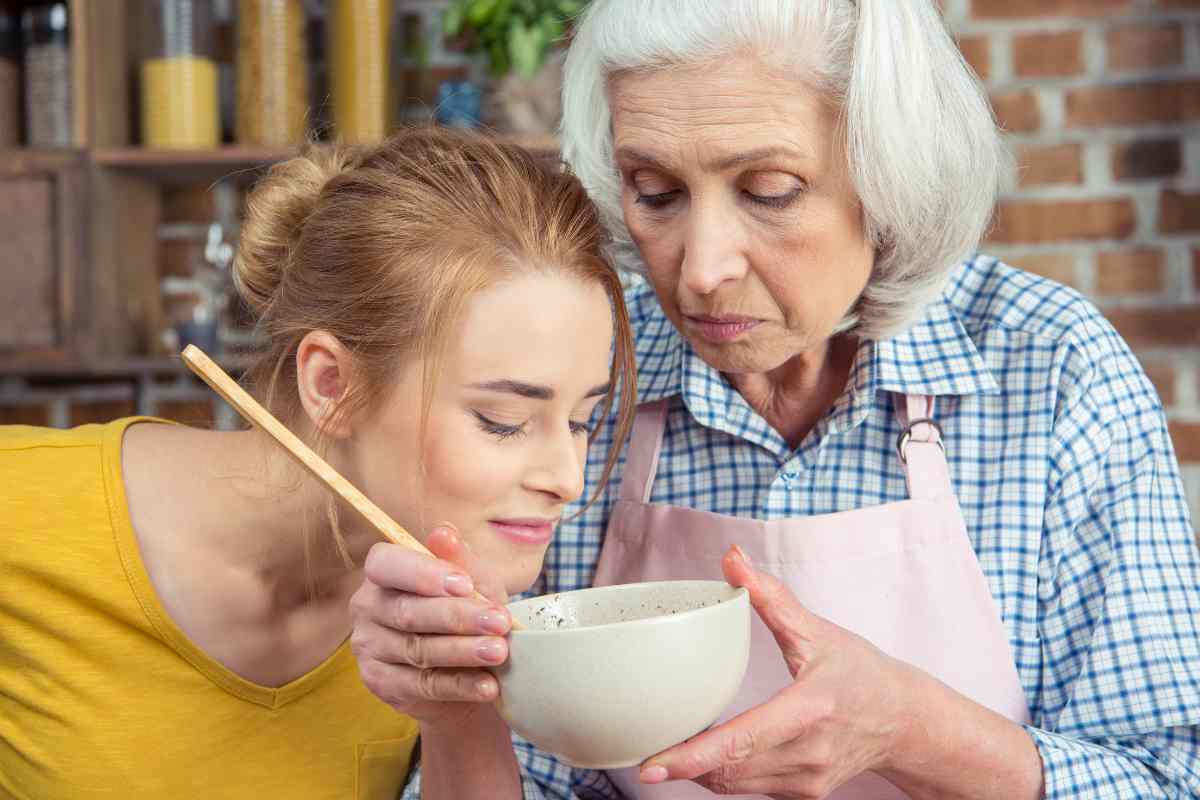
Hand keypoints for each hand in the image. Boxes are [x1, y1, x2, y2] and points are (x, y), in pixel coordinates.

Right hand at [349, 524, 513, 728]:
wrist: (468, 668)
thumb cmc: (468, 612)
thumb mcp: (474, 582)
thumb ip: (461, 560)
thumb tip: (444, 532)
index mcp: (384, 571)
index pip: (386, 563)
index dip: (423, 574)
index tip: (464, 584)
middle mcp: (368, 607)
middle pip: (408, 612)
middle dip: (458, 617)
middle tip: (499, 622)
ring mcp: (370, 647)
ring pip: (417, 650)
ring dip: (463, 651)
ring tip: (499, 652)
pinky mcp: (381, 683)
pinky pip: (421, 685)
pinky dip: (459, 686)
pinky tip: (487, 684)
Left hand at [639, 545, 915, 798]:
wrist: (905, 722)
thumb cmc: (862, 673)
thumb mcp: (818, 630)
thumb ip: (770, 596)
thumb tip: (732, 558)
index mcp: (810, 710)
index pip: (743, 740)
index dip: (692, 757)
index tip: (653, 766)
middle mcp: (808, 753)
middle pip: (729, 769)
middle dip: (682, 762)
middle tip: (643, 750)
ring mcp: (806, 780)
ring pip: (733, 785)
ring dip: (698, 770)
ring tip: (669, 749)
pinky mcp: (802, 795)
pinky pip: (748, 789)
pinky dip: (721, 773)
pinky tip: (706, 754)